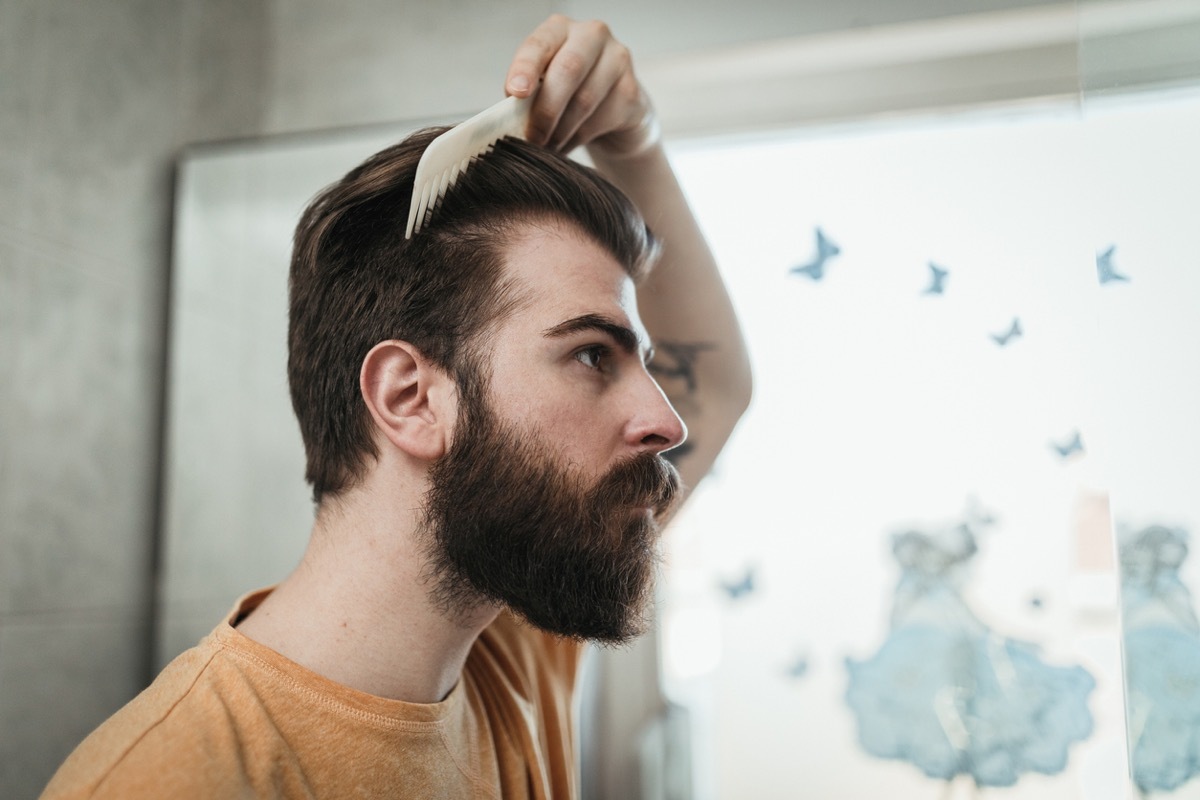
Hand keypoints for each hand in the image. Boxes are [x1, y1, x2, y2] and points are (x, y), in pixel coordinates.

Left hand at [505, 15, 659, 157]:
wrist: (614, 107)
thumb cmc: (568, 92)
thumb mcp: (544, 83)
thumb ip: (529, 93)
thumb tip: (510, 120)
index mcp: (561, 29)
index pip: (540, 44)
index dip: (526, 68)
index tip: (515, 93)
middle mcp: (592, 35)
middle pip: (568, 70)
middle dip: (545, 110)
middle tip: (531, 138)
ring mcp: (617, 59)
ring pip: (584, 101)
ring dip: (560, 131)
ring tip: (546, 147)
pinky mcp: (631, 90)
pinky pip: (599, 121)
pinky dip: (577, 139)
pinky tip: (567, 145)